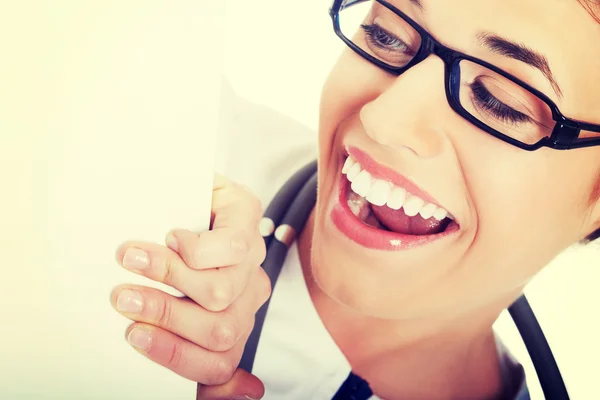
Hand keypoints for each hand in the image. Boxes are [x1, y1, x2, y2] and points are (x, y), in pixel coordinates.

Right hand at [111, 174, 270, 399]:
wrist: (174, 193)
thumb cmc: (170, 257)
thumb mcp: (172, 307)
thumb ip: (194, 352)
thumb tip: (249, 391)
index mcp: (231, 323)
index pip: (217, 363)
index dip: (173, 355)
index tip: (131, 336)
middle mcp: (246, 295)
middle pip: (219, 331)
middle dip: (164, 315)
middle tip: (123, 296)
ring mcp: (251, 257)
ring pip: (221, 290)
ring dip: (170, 276)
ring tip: (132, 259)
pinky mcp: (247, 215)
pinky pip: (235, 246)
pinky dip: (197, 247)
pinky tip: (174, 238)